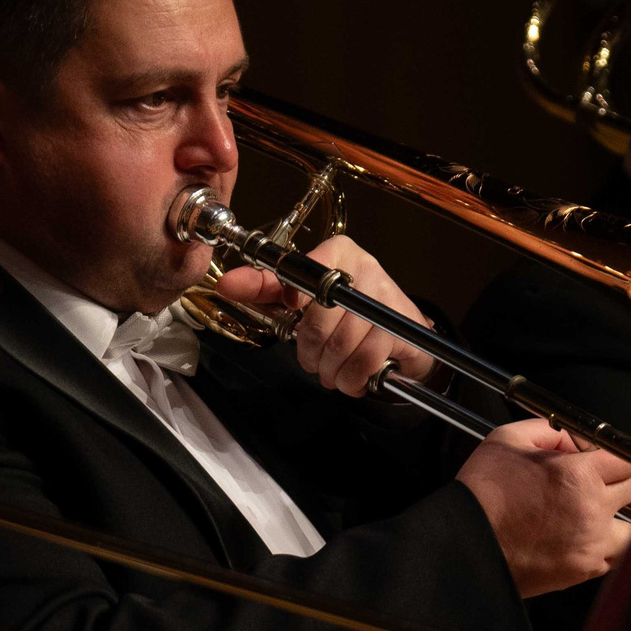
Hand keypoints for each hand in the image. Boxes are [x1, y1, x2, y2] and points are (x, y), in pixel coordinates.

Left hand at [213, 233, 438, 394]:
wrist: (403, 332)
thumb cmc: (345, 312)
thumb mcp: (303, 296)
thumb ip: (265, 288)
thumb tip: (227, 284)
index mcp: (337, 252)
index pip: (306, 270)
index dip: (294, 296)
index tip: (293, 310)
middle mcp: (363, 267)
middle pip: (320, 318)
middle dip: (310, 351)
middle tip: (312, 361)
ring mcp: (385, 296)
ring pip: (342, 343)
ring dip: (330, 369)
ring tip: (330, 371)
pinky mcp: (401, 325)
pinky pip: (365, 359)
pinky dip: (351, 378)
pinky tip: (350, 377)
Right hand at [456, 419, 630, 595]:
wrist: (464, 548)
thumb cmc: (481, 494)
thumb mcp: (507, 440)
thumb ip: (548, 430)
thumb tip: (574, 438)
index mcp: (576, 476)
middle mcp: (592, 513)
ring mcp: (591, 546)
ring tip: (629, 502)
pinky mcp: (582, 571)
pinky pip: (615, 553)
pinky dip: (614, 540)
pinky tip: (603, 530)